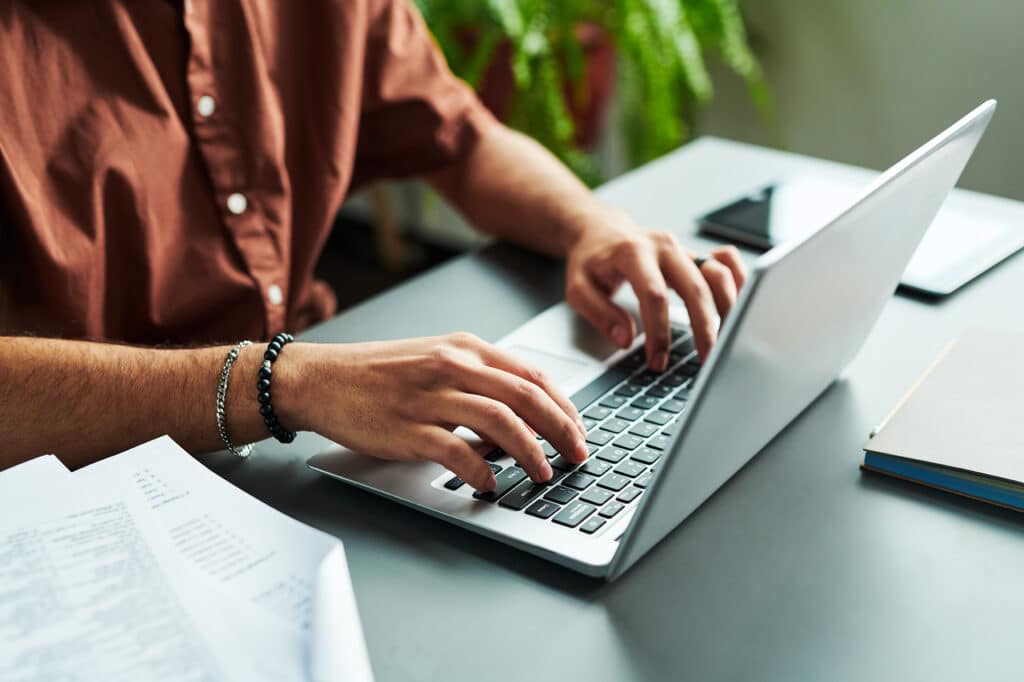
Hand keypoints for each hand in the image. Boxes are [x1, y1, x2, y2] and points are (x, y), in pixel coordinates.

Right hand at [278, 334, 588, 490]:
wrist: (321, 379)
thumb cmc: (379, 373)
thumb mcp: (435, 359)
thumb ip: (478, 381)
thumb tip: (520, 418)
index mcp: (463, 348)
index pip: (530, 375)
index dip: (563, 405)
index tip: (579, 429)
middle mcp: (451, 367)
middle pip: (523, 397)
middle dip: (560, 429)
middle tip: (578, 454)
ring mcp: (429, 397)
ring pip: (498, 421)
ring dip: (529, 452)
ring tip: (544, 473)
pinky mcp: (407, 428)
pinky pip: (455, 451)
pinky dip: (479, 470)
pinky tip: (491, 484)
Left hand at [564, 207, 746, 368]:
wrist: (601, 231)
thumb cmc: (590, 261)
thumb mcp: (578, 288)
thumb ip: (600, 314)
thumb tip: (626, 339)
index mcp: (632, 253)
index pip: (654, 295)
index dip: (659, 331)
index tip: (658, 360)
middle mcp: (664, 247)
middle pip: (695, 287)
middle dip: (705, 327)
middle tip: (707, 361)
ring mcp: (683, 249)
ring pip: (718, 274)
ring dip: (729, 308)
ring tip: (728, 341)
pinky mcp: (694, 255)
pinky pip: (726, 262)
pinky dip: (739, 280)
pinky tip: (740, 304)